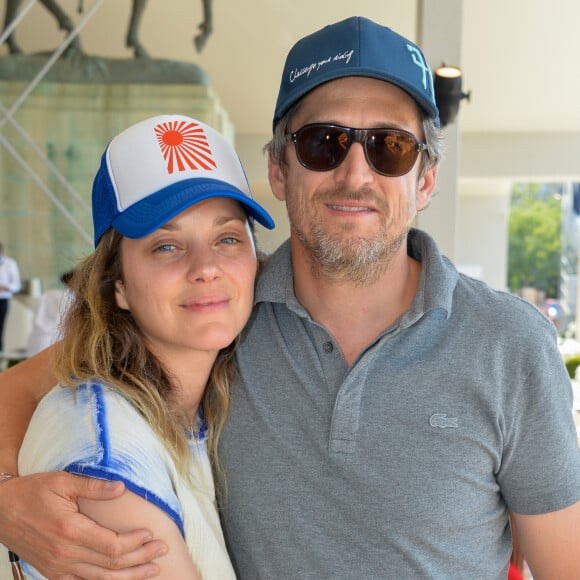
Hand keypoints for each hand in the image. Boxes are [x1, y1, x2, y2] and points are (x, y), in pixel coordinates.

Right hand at [0, 472, 167, 578]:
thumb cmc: (31, 492)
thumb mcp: (62, 482)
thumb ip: (94, 486)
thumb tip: (122, 487)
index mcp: (70, 532)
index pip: (113, 546)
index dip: (136, 543)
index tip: (152, 534)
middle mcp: (65, 555)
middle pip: (111, 565)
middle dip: (141, 560)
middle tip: (162, 552)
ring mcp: (58, 567)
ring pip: (100, 579)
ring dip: (129, 577)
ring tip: (151, 571)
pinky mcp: (52, 572)